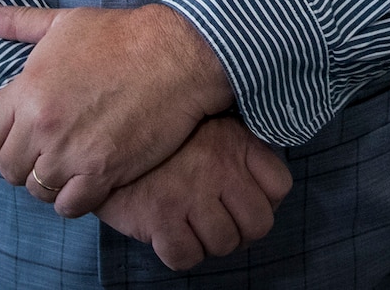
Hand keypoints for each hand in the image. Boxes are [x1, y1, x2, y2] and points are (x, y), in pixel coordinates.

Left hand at [0, 1, 233, 217]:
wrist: (177, 54)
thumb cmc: (121, 34)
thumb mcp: (64, 22)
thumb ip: (16, 22)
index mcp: (27, 90)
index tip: (18, 137)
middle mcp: (43, 126)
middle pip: (8, 168)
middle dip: (23, 162)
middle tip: (46, 151)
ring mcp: (72, 152)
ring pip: (36, 189)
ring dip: (49, 181)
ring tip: (68, 164)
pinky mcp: (103, 172)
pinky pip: (68, 206)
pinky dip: (73, 198)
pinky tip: (86, 180)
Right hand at [97, 116, 292, 270]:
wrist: (109, 145)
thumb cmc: (168, 146)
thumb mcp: (214, 130)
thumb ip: (243, 153)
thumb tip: (270, 194)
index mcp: (235, 141)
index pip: (280, 186)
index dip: (265, 202)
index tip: (243, 202)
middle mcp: (217, 165)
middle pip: (258, 224)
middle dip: (241, 232)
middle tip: (220, 222)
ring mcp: (189, 191)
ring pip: (224, 244)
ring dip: (209, 243)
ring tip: (193, 225)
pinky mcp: (159, 216)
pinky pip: (187, 258)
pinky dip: (181, 253)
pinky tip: (171, 233)